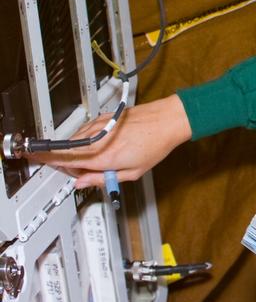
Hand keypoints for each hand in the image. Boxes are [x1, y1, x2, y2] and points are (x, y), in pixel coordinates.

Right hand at [24, 94, 192, 187]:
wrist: (166, 120)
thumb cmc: (155, 145)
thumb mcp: (132, 172)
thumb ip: (103, 179)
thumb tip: (83, 183)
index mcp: (103, 157)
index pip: (65, 160)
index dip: (51, 162)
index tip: (43, 163)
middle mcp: (97, 140)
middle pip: (66, 153)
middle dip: (70, 163)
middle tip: (87, 171)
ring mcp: (98, 126)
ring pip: (74, 142)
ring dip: (78, 152)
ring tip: (100, 158)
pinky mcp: (102, 118)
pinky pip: (84, 131)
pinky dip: (86, 140)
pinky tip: (103, 145)